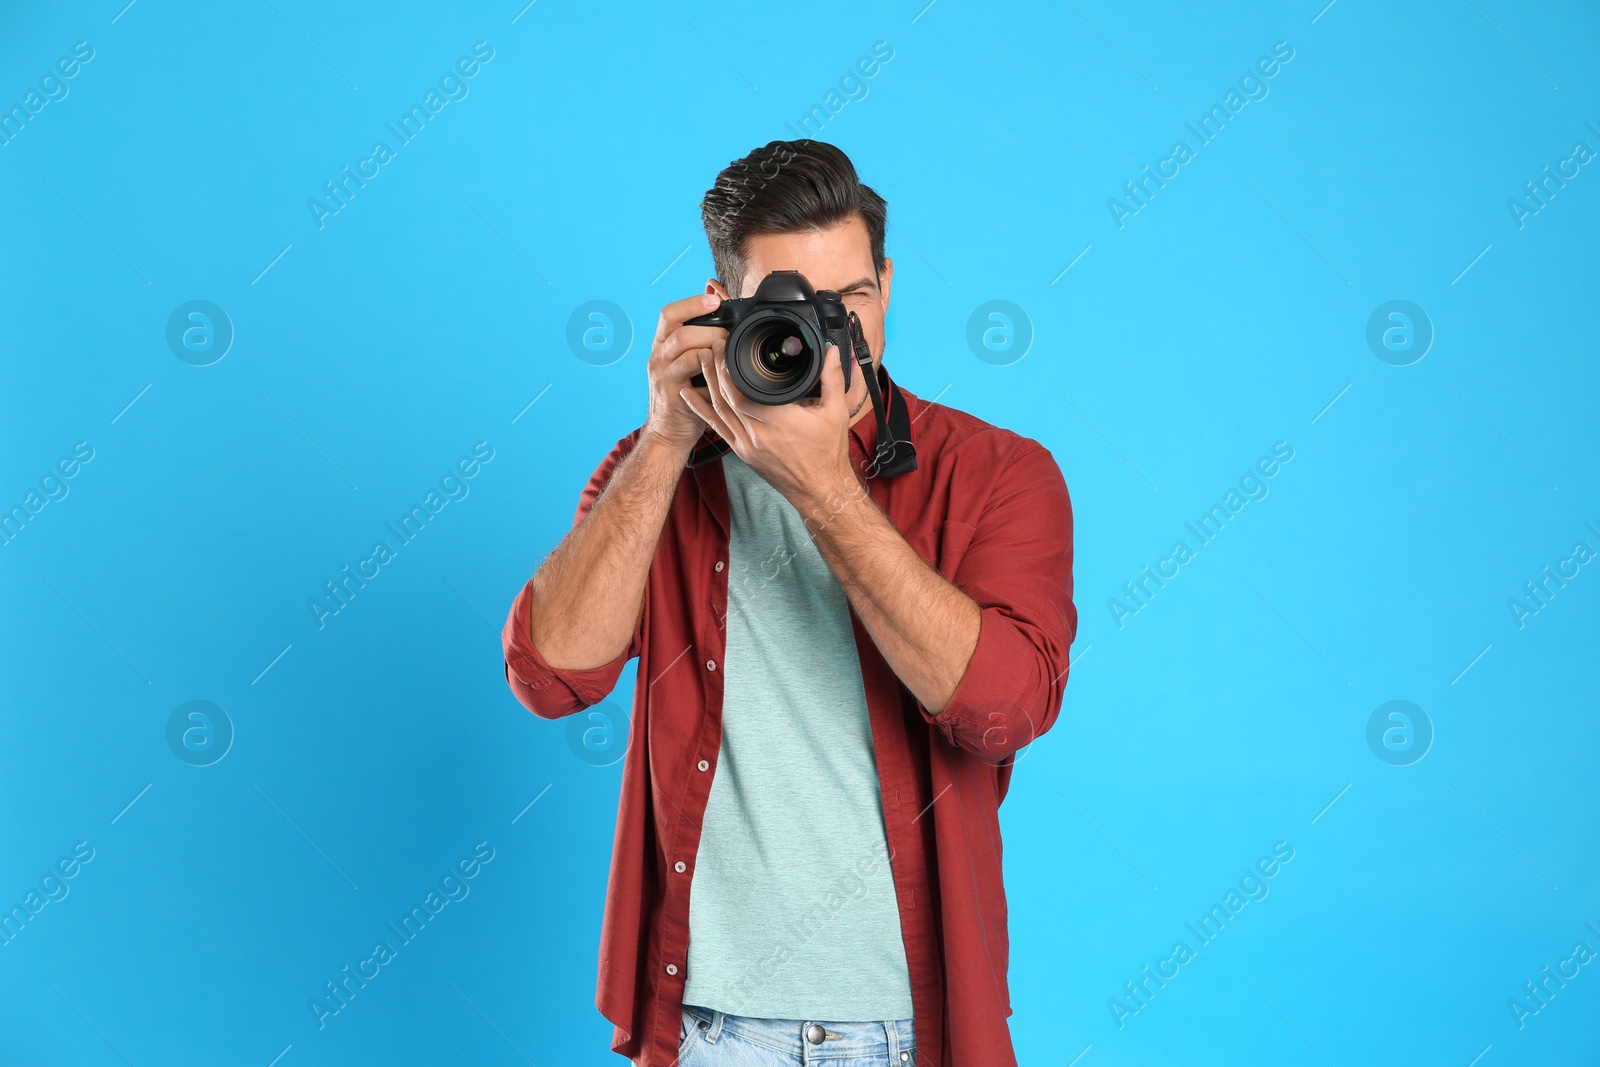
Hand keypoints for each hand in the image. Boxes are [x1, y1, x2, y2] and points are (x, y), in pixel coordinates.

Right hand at [643, 293, 726, 449]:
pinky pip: (691, 371)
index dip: (691, 303)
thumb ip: (701, 343)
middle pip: (679, 327)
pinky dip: (709, 367)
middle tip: (730, 334)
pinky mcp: (671, 391)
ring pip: (685, 345)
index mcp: (662, 345)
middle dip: (710, 326)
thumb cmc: (687, 396)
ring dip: (711, 343)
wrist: (670, 432)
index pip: (669, 313)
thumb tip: (724, 314)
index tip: (714, 299)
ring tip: (727, 350)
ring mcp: (662, 373)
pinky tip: (722, 370)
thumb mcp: (689, 366)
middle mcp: (658, 356)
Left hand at [679, 340, 858, 509]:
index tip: (726, 346)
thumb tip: (833, 351)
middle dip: (715, 368)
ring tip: (700, 360)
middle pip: (725, 397)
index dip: (728, 367)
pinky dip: (702, 410)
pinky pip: (717, 428)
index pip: (742, 391)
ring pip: (718, 411)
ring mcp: (747, 445)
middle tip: (710, 345)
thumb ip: (833, 378)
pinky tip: (689, 396)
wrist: (820, 490)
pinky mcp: (742, 453)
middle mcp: (758, 434)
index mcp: (779, 421)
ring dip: (707, 384)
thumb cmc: (828, 453)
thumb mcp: (837, 412)